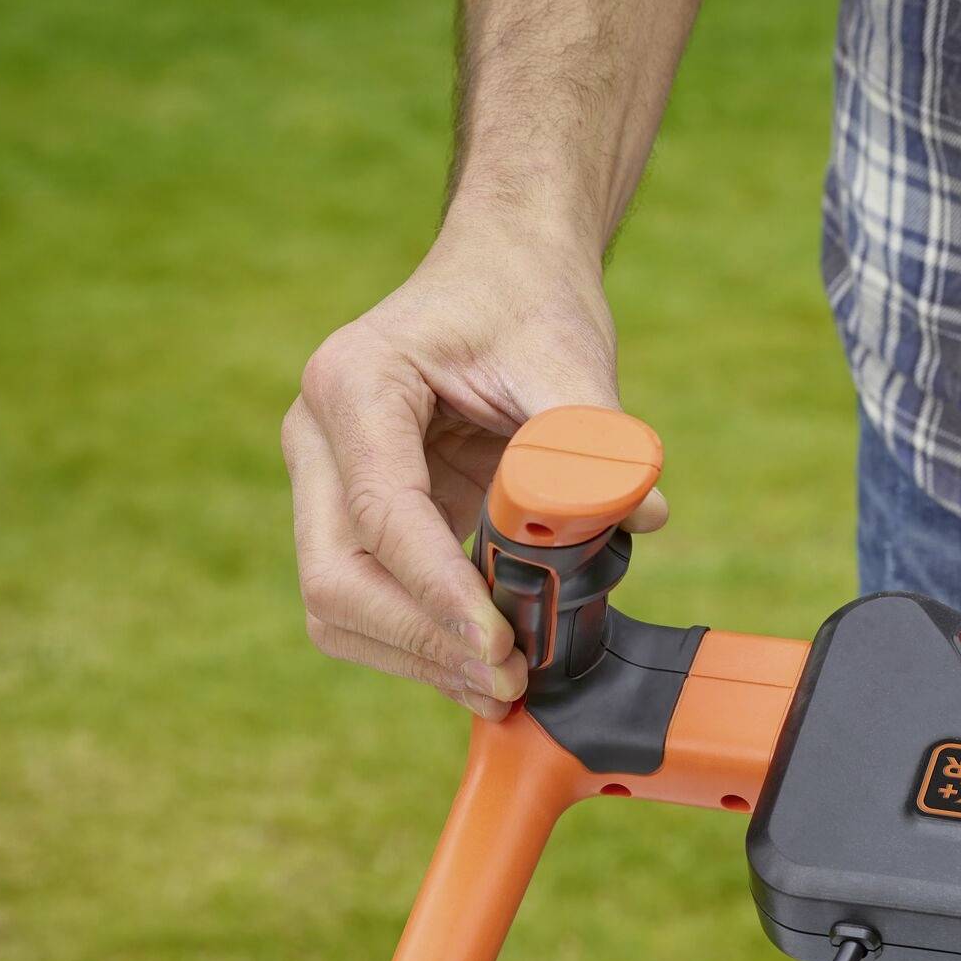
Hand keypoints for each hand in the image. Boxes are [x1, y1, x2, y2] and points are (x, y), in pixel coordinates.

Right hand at [283, 211, 665, 718]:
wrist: (502, 274)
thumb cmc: (528, 302)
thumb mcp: (566, 352)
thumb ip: (593, 434)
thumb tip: (642, 515)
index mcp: (354, 383)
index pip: (380, 514)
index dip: (437, 593)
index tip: (500, 645)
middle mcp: (317, 436)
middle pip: (334, 576)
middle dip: (421, 640)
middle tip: (508, 680)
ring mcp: (327, 482)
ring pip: (337, 606)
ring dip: (417, 658)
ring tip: (502, 686)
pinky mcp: (355, 519)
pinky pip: (368, 604)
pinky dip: (422, 646)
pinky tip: (486, 665)